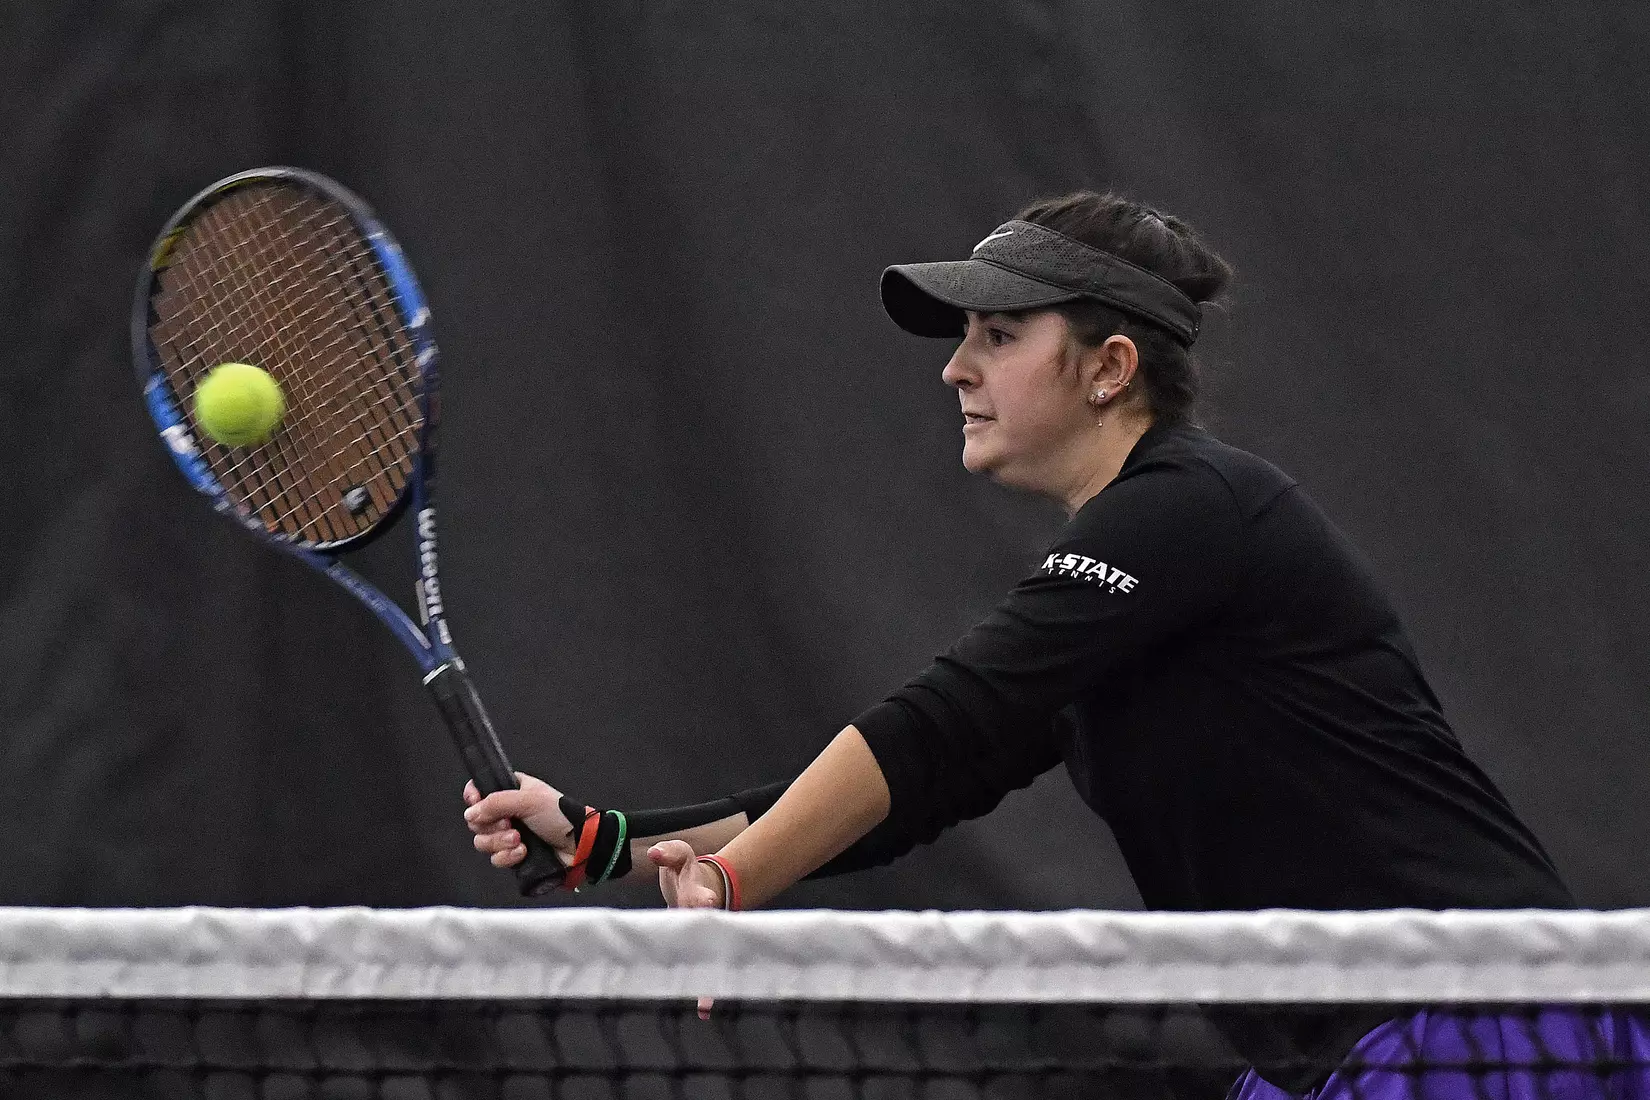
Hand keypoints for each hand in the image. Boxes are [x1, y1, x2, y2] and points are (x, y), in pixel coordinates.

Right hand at [463, 772, 572, 867]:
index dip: (473, 798)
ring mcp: (509, 835)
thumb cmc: (559, 815)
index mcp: (511, 790)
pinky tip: (523, 853)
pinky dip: (508, 857)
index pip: (479, 790)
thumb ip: (496, 803)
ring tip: (520, 840)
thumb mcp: (529, 800)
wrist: (580, 846)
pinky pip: (496, 859)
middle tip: (509, 824)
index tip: (475, 803)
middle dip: (491, 826)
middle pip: (477, 821)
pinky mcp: (513, 856)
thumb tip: (470, 813)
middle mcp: (507, 812)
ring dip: (500, 842)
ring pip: (483, 842)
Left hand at [647, 840, 725, 1019]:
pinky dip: (703, 991)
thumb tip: (654, 853)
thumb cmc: (685, 871)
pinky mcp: (693, 949)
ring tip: (706, 1004)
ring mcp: (700, 938)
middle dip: (710, 944)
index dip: (703, 900)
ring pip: (706, 959)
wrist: (698, 884)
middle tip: (711, 959)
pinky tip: (705, 1010)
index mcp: (697, 894)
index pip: (700, 896)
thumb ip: (668, 853)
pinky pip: (699, 971)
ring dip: (708, 980)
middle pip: (708, 933)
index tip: (707, 904)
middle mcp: (704, 920)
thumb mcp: (678, 855)